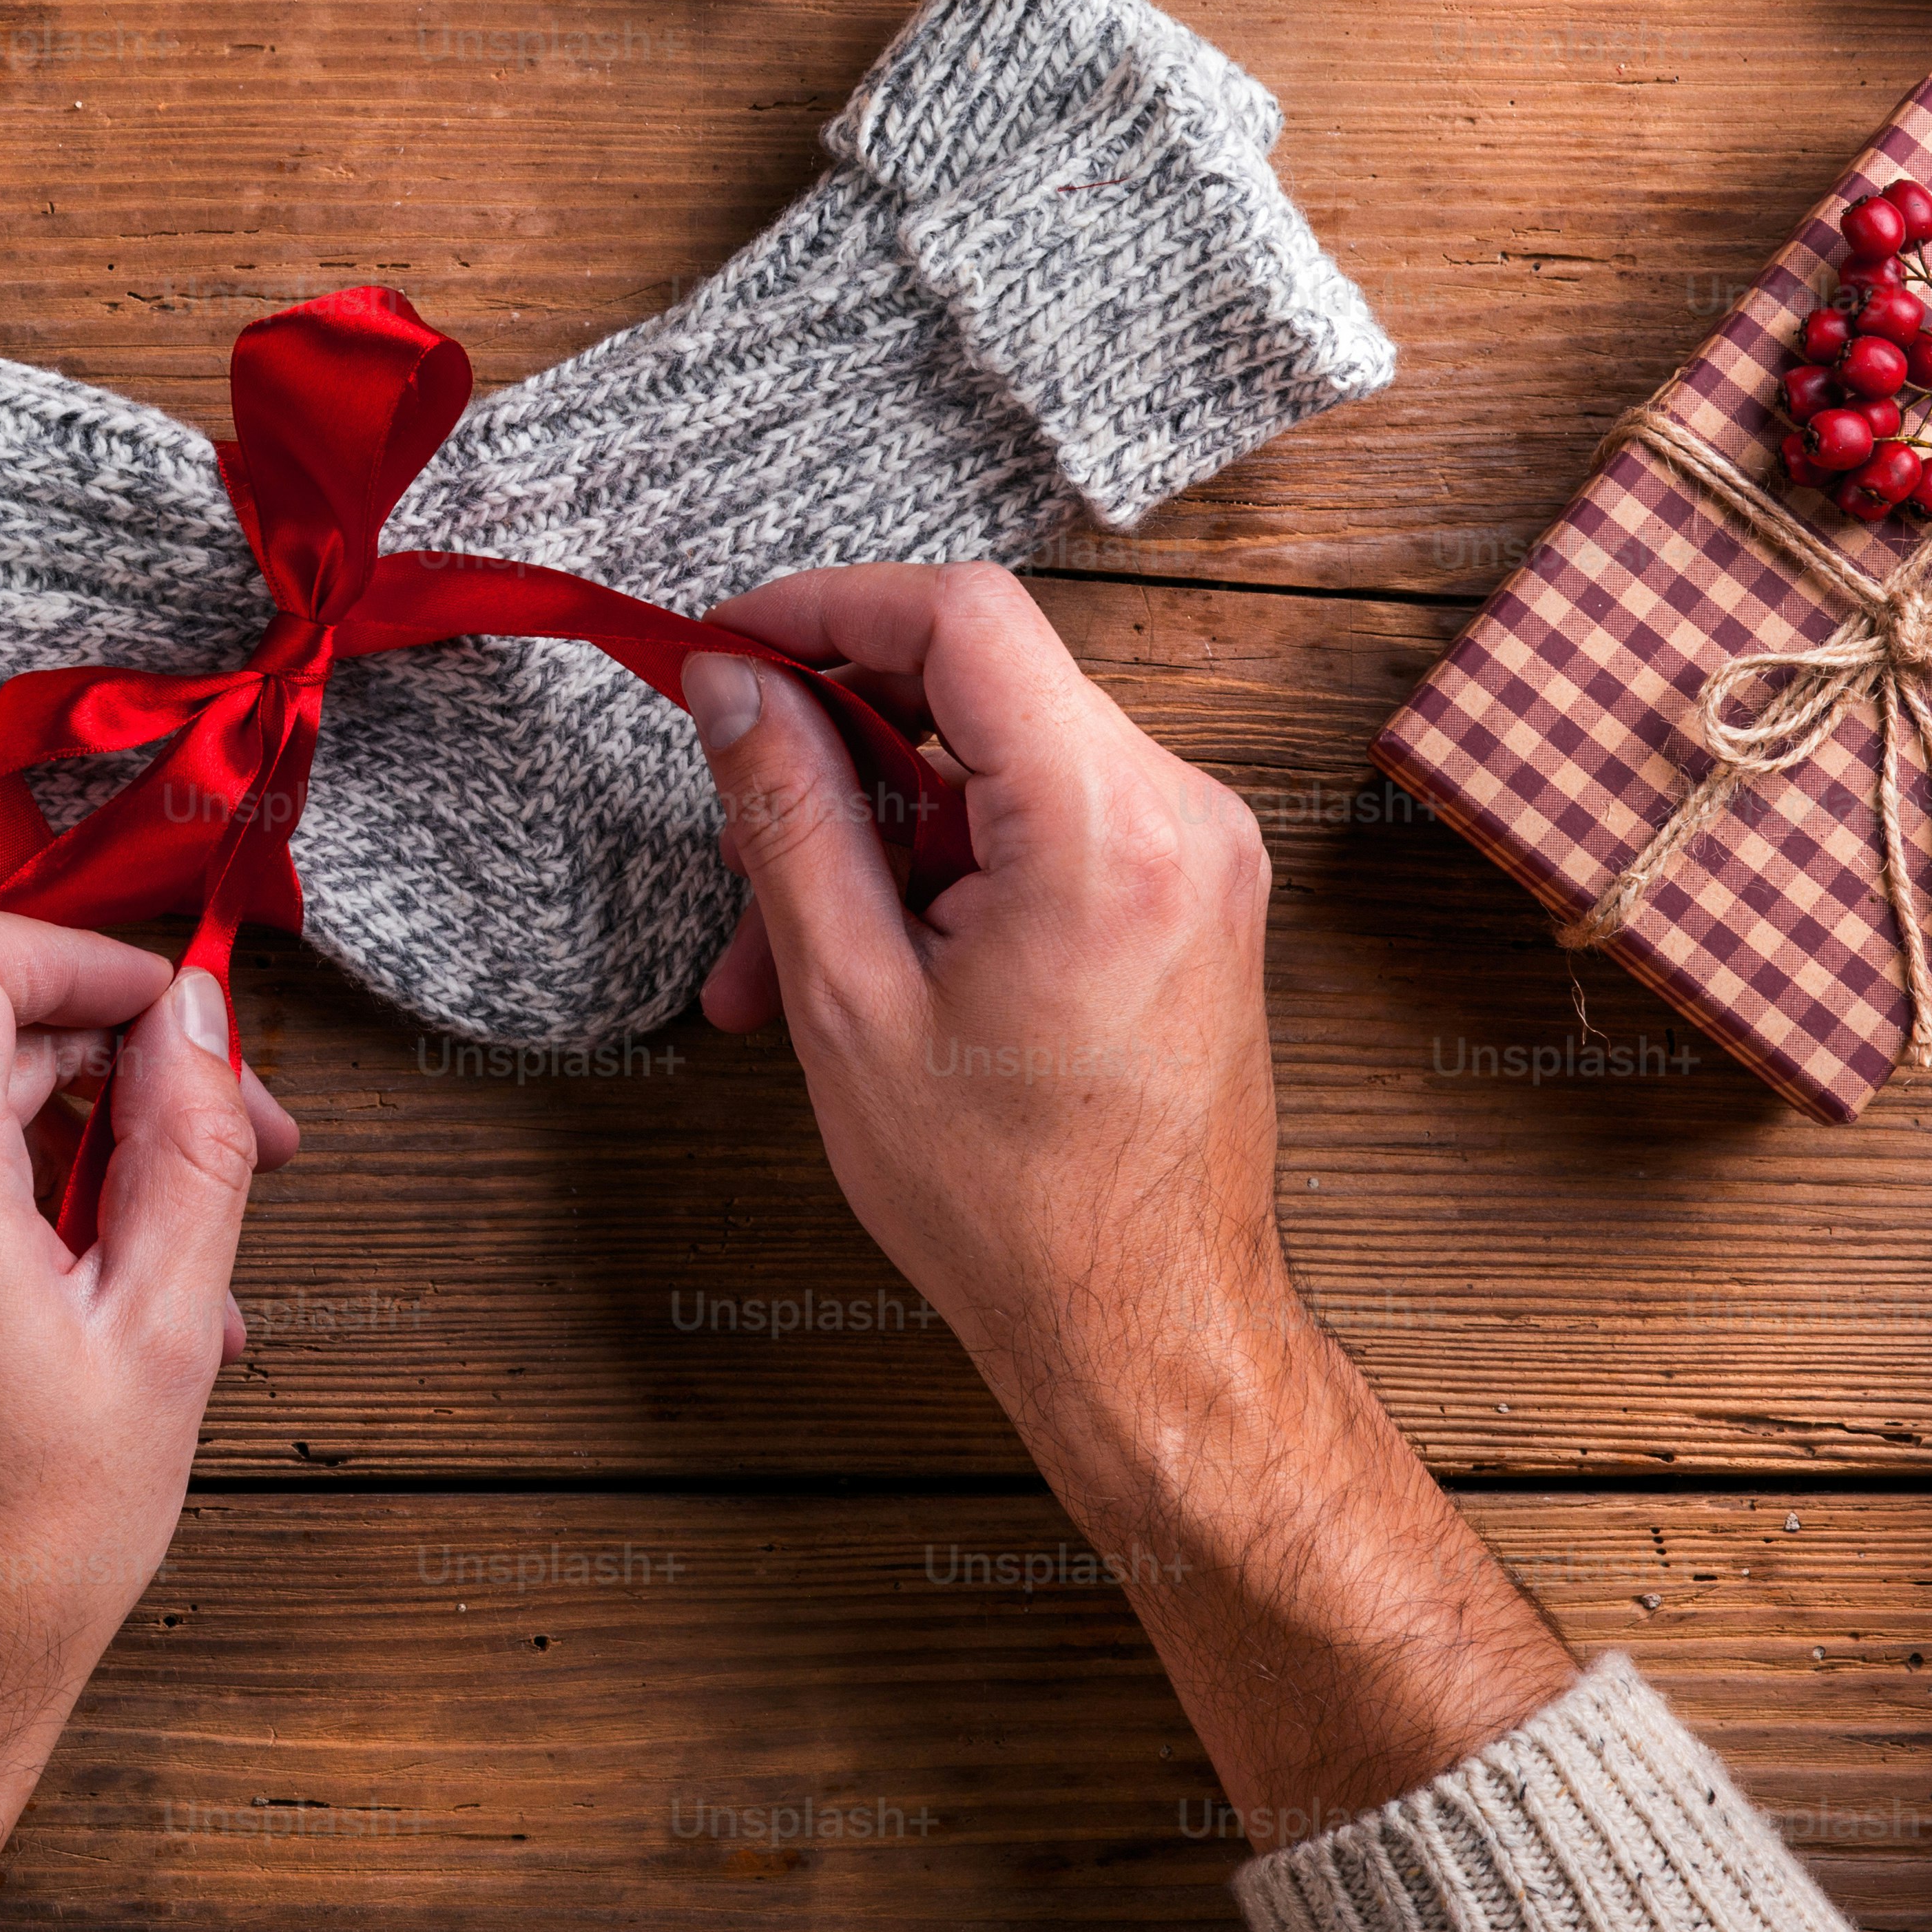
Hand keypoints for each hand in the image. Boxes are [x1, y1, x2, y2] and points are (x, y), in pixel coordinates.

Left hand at [0, 901, 296, 1931]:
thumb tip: (195, 1024)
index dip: (78, 956)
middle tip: (236, 1155)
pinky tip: (88, 1316)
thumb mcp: (163, 1344)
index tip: (167, 1019)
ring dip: (73, 1162)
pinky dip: (5, 1215)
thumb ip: (190, 1156)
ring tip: (178, 1283)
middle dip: (116, 1075)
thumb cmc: (17, 1558)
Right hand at [681, 560, 1284, 1385]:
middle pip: (976, 683)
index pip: (962, 618)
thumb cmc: (1015, 1205)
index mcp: (1106, 830)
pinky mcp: (1192, 885)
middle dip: (834, 750)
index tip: (731, 643)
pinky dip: (943, 863)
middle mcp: (1181, 814)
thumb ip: (789, 814)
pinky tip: (870, 958)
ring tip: (779, 955)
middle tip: (736, 840)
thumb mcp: (851, 1000)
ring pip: (995, 757)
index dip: (826, 606)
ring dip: (875, 829)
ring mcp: (1200, 848)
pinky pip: (1042, 815)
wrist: (1147, 1325)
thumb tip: (735, 681)